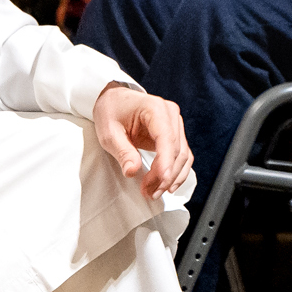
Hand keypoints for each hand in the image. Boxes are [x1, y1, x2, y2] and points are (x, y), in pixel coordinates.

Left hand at [93, 83, 194, 199]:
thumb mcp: (108, 133)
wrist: (114, 99)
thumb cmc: (111, 111)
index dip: (166, 162)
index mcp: (155, 109)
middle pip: (177, 150)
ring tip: (154, 192)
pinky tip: (167, 184)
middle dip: (166, 175)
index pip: (166, 138)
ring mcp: (175, 124)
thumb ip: (122, 152)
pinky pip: (182, 155)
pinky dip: (176, 171)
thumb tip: (132, 171)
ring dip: (172, 177)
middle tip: (150, 192)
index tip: (161, 180)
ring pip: (183, 155)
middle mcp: (170, 114)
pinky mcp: (174, 134)